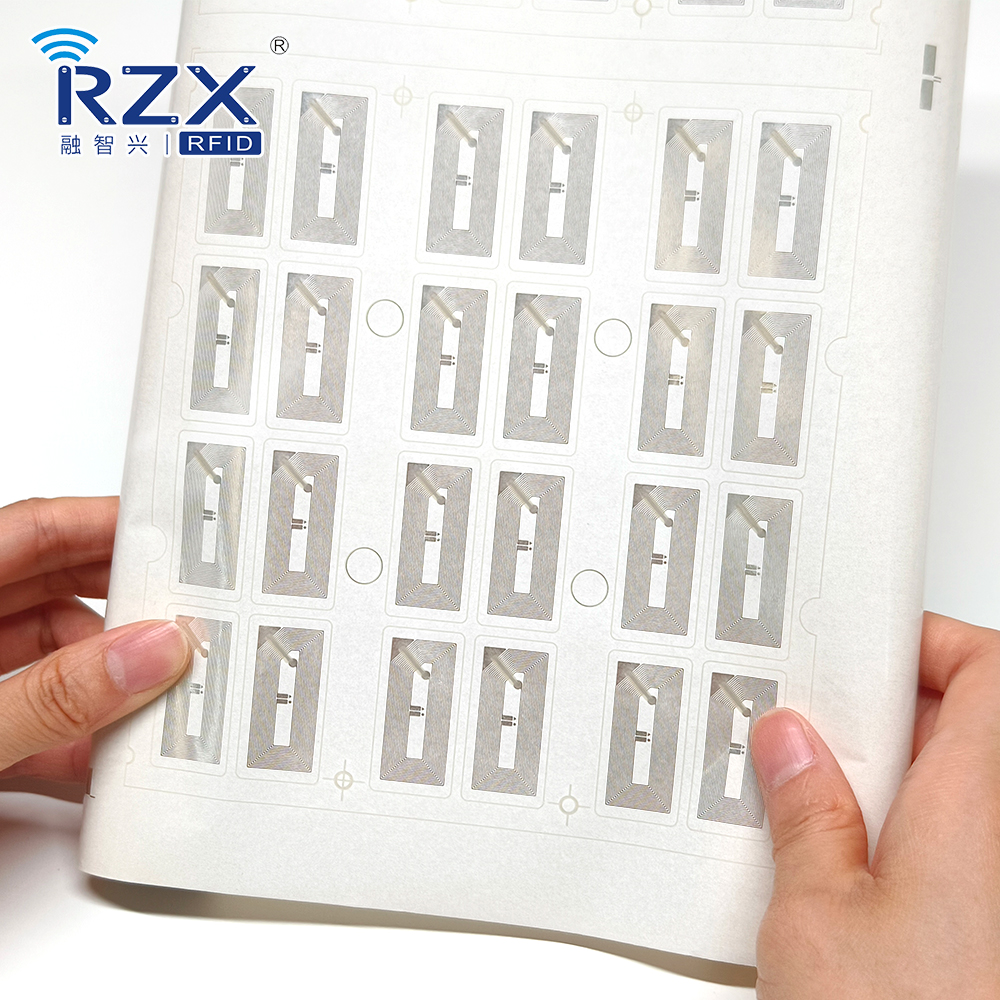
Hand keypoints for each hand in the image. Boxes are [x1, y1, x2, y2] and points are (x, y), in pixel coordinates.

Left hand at [0, 497, 190, 788]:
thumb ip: (52, 697)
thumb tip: (149, 657)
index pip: (39, 530)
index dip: (108, 524)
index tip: (178, 534)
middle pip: (55, 588)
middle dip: (128, 604)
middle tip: (190, 616)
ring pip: (50, 654)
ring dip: (108, 678)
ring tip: (164, 694)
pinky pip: (31, 714)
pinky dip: (72, 734)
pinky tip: (110, 759)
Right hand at [751, 612, 999, 997]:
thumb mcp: (819, 926)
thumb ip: (804, 819)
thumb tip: (790, 752)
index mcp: (984, 806)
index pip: (987, 666)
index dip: (930, 644)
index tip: (865, 653)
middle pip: (976, 727)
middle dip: (895, 721)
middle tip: (822, 741)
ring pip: (968, 795)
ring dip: (902, 789)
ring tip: (826, 816)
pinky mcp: (992, 929)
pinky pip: (966, 853)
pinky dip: (919, 847)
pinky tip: (861, 883)